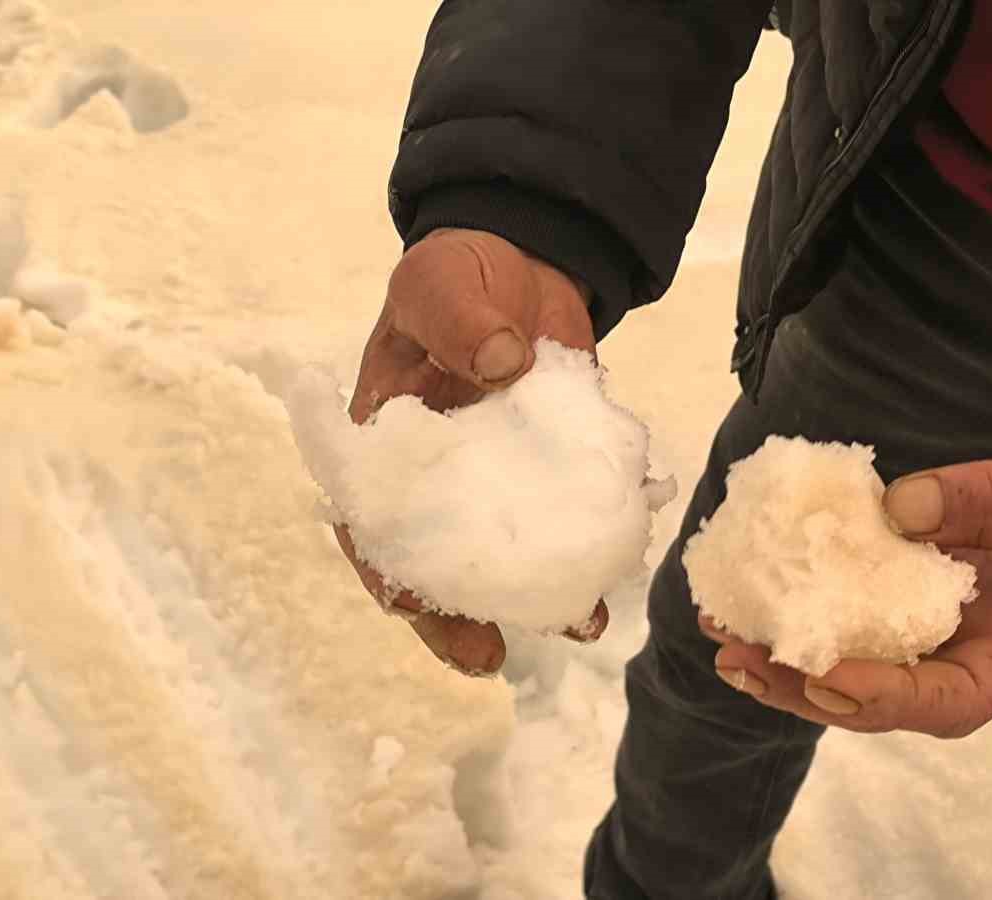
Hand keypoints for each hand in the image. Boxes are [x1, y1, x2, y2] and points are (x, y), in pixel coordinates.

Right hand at [338, 228, 603, 676]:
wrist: (529, 263)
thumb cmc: (459, 276)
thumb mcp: (441, 282)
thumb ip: (459, 317)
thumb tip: (499, 360)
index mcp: (387, 448)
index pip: (372, 527)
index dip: (386, 574)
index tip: (410, 608)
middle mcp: (442, 483)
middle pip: (438, 566)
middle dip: (458, 619)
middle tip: (488, 657)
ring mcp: (502, 485)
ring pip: (510, 558)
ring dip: (538, 598)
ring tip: (578, 622)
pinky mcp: (558, 473)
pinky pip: (571, 519)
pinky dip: (595, 545)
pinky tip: (620, 565)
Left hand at [708, 415, 991, 736]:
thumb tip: (899, 508)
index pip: (955, 699)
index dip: (886, 696)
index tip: (826, 674)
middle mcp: (984, 653)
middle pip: (891, 696)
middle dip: (812, 687)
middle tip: (742, 661)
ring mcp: (951, 627)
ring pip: (866, 663)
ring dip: (793, 659)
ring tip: (725, 639)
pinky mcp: (923, 592)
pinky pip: (862, 611)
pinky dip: (810, 607)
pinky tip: (754, 594)